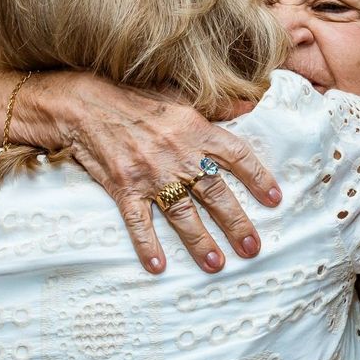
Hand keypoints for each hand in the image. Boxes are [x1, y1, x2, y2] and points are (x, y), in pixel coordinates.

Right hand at [41, 75, 281, 273]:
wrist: (84, 103)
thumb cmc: (134, 97)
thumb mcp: (179, 93)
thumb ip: (216, 104)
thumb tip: (250, 103)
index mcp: (195, 130)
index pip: (236, 156)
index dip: (258, 178)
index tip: (275, 200)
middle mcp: (178, 155)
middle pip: (215, 194)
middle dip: (236, 223)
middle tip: (253, 248)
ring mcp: (150, 175)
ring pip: (181, 213)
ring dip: (200, 241)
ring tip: (216, 265)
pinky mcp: (124, 188)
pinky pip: (137, 221)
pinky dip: (146, 245)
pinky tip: (157, 266)